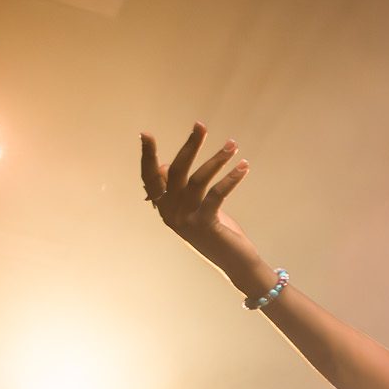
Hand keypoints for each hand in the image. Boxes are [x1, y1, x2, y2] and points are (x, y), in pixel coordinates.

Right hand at [140, 122, 259, 273]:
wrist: (234, 263)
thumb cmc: (216, 231)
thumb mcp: (194, 208)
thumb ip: (180, 190)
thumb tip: (167, 165)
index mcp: (164, 208)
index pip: (150, 178)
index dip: (147, 156)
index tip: (146, 134)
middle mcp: (170, 213)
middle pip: (176, 172)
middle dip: (189, 146)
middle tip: (200, 126)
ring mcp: (186, 219)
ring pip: (198, 180)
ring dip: (216, 159)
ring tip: (232, 145)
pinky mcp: (205, 224)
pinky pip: (217, 194)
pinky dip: (231, 178)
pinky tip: (243, 167)